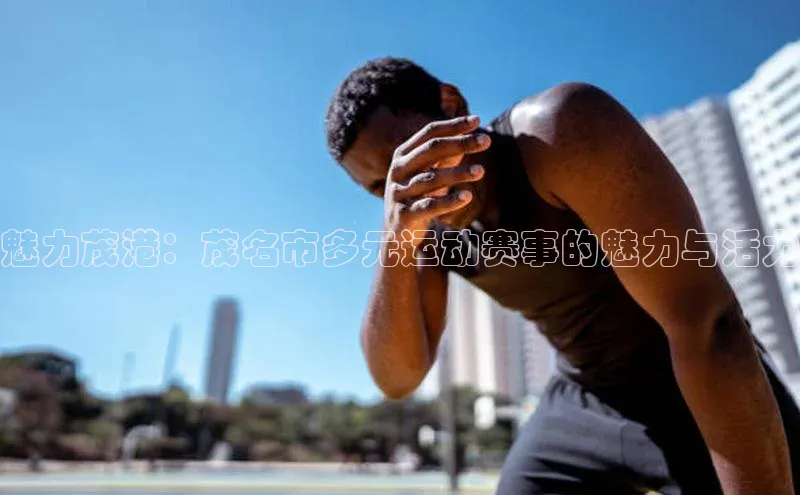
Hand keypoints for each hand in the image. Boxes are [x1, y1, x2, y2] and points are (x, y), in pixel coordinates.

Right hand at [384, 115, 490, 246]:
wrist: (396, 232)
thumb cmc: (417, 195)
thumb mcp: (429, 173)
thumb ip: (446, 156)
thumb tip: (470, 135)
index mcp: (403, 154)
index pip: (430, 133)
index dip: (453, 125)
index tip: (477, 120)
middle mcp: (398, 170)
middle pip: (431, 150)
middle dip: (460, 143)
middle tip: (487, 140)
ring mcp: (399, 192)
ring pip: (431, 179)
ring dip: (458, 173)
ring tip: (481, 171)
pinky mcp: (404, 215)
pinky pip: (429, 206)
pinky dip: (449, 201)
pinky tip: (468, 196)